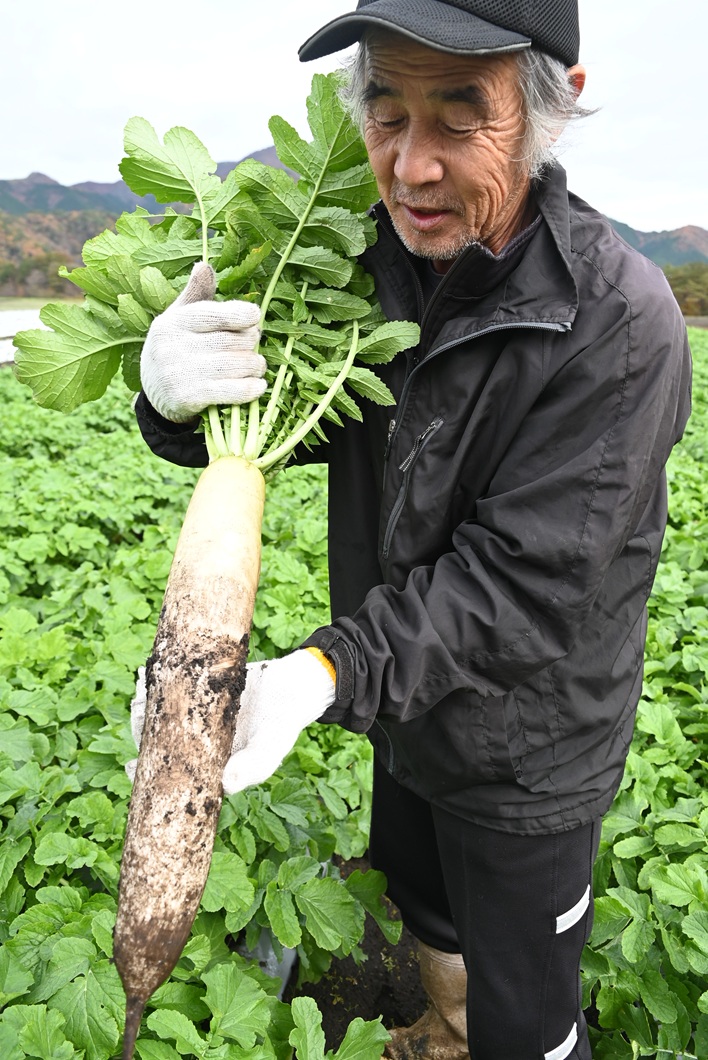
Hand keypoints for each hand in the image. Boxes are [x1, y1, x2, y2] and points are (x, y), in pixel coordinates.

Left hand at [126, 650, 335, 790]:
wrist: (294, 687)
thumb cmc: (283, 724)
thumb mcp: (271, 747)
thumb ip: (253, 766)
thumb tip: (228, 784)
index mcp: (208, 763)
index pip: (171, 773)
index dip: (148, 773)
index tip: (131, 768)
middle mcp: (198, 740)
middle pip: (159, 740)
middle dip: (142, 731)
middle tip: (135, 716)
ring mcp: (197, 714)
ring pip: (163, 713)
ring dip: (148, 704)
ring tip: (139, 690)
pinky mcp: (201, 689)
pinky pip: (174, 687)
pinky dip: (161, 681)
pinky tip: (150, 674)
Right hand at [140, 261, 266, 421]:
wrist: (154, 394)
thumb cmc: (174, 349)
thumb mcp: (177, 319)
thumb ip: (195, 295)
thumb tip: (204, 266)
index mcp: (172, 323)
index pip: (211, 314)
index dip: (239, 314)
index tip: (255, 316)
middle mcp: (173, 347)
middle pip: (228, 340)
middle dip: (250, 341)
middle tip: (256, 343)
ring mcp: (180, 374)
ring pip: (233, 364)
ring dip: (254, 365)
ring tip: (257, 365)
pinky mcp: (189, 398)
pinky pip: (229, 391)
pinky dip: (249, 389)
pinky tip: (258, 386)